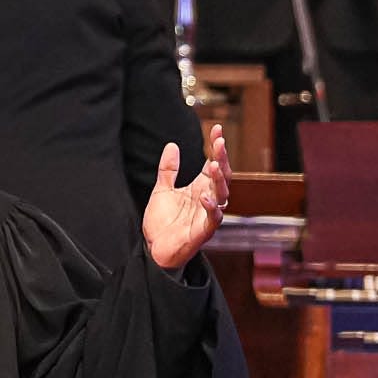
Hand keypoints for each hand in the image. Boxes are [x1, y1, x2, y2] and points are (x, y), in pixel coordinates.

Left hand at [141, 124, 233, 271]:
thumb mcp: (161, 190)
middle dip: (222, 158)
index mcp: (199, 187)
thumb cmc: (162, 222)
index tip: (217, 129)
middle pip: (221, 175)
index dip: (216, 147)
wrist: (155, 249)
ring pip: (222, 194)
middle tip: (219, 142)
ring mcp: (207, 214)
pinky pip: (213, 217)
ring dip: (219, 179)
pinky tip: (204, 195)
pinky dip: (211, 206)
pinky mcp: (204, 230)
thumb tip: (172, 146)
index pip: (213, 163)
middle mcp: (207, 198)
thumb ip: (168, 169)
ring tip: (212, 165)